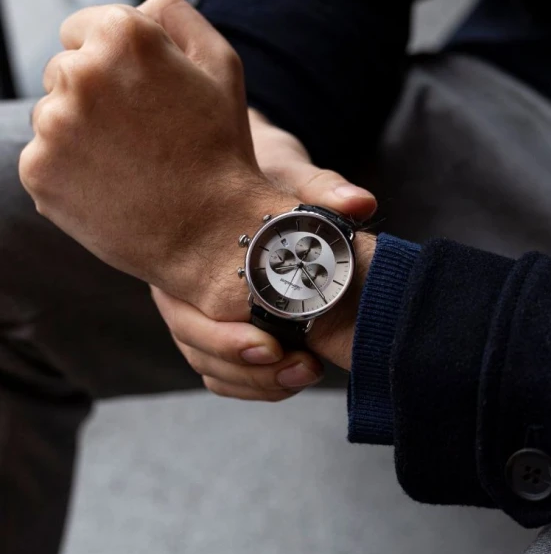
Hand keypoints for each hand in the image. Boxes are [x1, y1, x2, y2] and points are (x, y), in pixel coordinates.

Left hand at [20, 0, 290, 319]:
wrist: (213, 232)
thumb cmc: (222, 151)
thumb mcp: (223, 67)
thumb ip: (175, 16)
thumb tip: (138, 6)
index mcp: (122, 36)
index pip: (83, 30)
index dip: (116, 66)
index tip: (141, 99)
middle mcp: (79, 72)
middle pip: (64, 73)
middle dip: (95, 99)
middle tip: (142, 138)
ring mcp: (53, 124)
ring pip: (52, 117)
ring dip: (81, 136)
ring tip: (130, 167)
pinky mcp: (38, 170)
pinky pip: (44, 160)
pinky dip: (70, 174)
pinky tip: (112, 189)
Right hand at [151, 106, 377, 401]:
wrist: (252, 170)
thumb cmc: (264, 169)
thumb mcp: (287, 170)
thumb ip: (319, 188)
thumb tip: (362, 203)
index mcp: (187, 254)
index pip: (190, 313)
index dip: (227, 340)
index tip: (274, 348)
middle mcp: (184, 286)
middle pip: (198, 347)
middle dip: (250, 369)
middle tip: (304, 368)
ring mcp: (200, 307)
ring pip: (212, 366)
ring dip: (258, 382)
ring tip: (306, 374)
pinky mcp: (223, 321)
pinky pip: (225, 371)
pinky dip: (256, 384)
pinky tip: (291, 379)